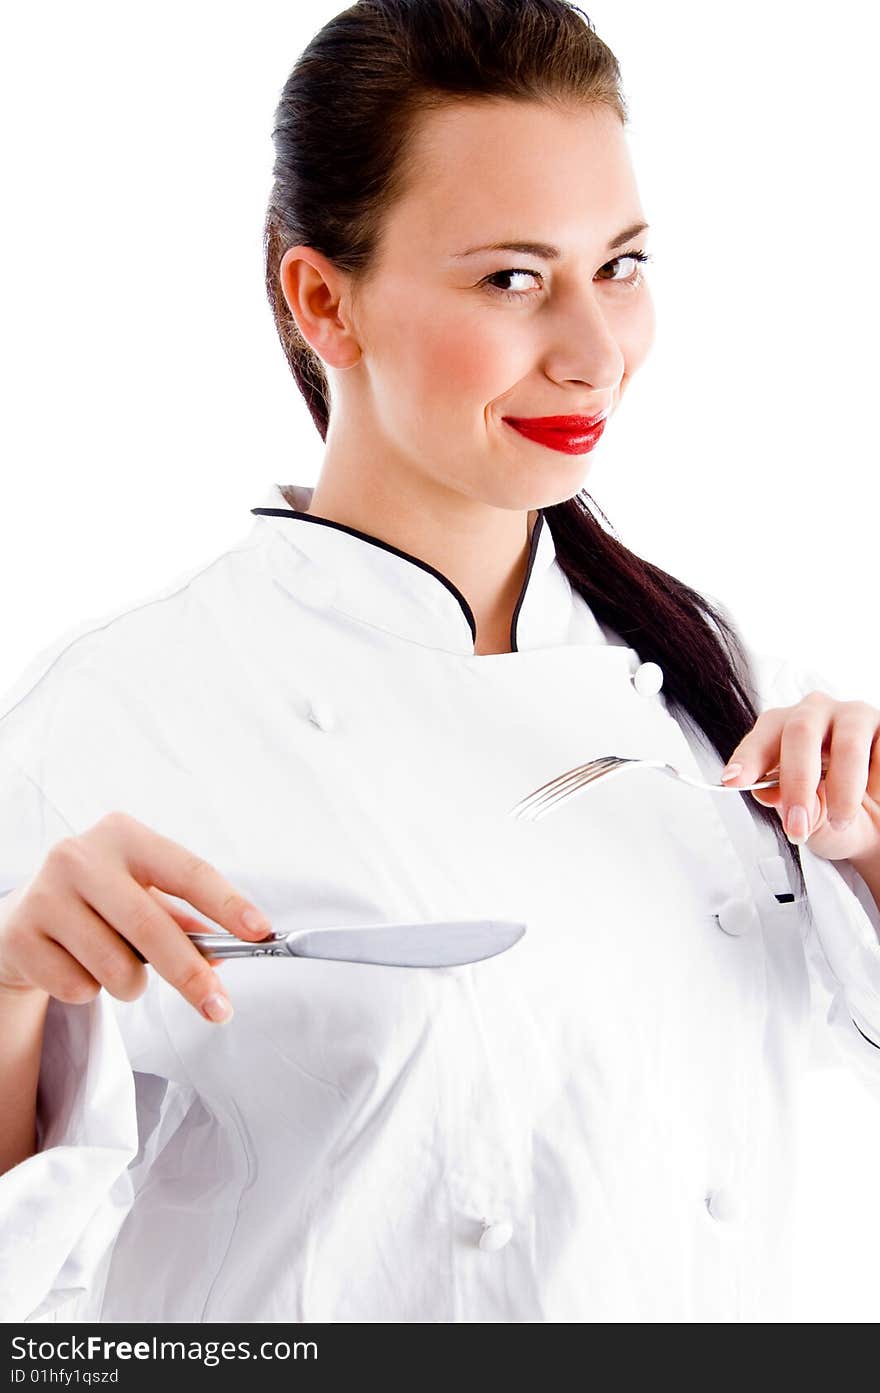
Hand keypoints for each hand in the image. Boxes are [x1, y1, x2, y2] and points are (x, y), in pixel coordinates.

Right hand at [0, 812, 273, 1022]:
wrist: (22, 919)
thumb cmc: (98, 905)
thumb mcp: (140, 896)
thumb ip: (182, 920)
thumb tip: (222, 955)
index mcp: (124, 835)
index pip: (188, 870)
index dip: (227, 903)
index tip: (260, 932)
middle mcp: (81, 856)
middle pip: (153, 926)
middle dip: (191, 974)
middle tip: (219, 1008)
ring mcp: (46, 892)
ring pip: (116, 967)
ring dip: (131, 985)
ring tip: (116, 968)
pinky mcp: (21, 933)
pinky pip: (79, 987)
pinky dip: (88, 991)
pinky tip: (74, 966)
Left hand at [720, 691, 879, 864]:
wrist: (874, 819)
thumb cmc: (829, 809)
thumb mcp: (803, 816)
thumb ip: (788, 806)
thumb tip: (778, 798)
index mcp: (781, 728)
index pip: (761, 738)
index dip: (747, 759)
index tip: (732, 781)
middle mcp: (814, 713)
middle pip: (799, 733)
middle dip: (797, 783)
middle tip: (798, 825)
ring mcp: (853, 715)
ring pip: (847, 745)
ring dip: (843, 791)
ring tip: (841, 821)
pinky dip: (875, 784)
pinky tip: (873, 797)